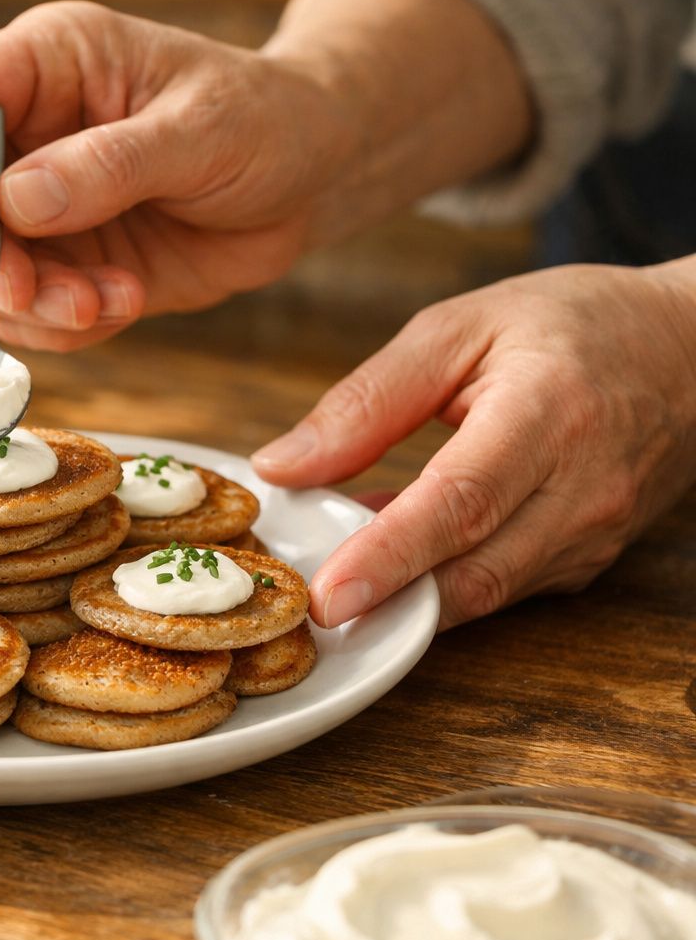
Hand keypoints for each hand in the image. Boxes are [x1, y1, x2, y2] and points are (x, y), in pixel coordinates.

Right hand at [0, 0, 354, 350]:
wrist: (310, 180)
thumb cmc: (265, 119)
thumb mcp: (203, 128)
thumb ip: (110, 164)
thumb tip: (16, 202)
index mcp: (45, 65)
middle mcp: (20, 135)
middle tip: (28, 289)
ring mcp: (32, 207)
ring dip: (23, 302)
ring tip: (102, 302)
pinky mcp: (57, 266)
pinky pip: (19, 312)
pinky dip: (56, 326)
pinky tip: (120, 303)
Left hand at [252, 259, 695, 629]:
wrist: (692, 349)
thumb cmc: (572, 326)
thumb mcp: (459, 329)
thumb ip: (369, 401)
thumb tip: (284, 465)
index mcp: (547, 414)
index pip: (460, 502)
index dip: (389, 556)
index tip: (328, 594)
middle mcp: (582, 489)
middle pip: (473, 571)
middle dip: (385, 602)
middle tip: (305, 613)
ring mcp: (592, 534)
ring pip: (484, 594)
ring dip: (404, 598)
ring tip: (330, 579)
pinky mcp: (585, 562)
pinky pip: (498, 589)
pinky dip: (437, 584)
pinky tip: (385, 560)